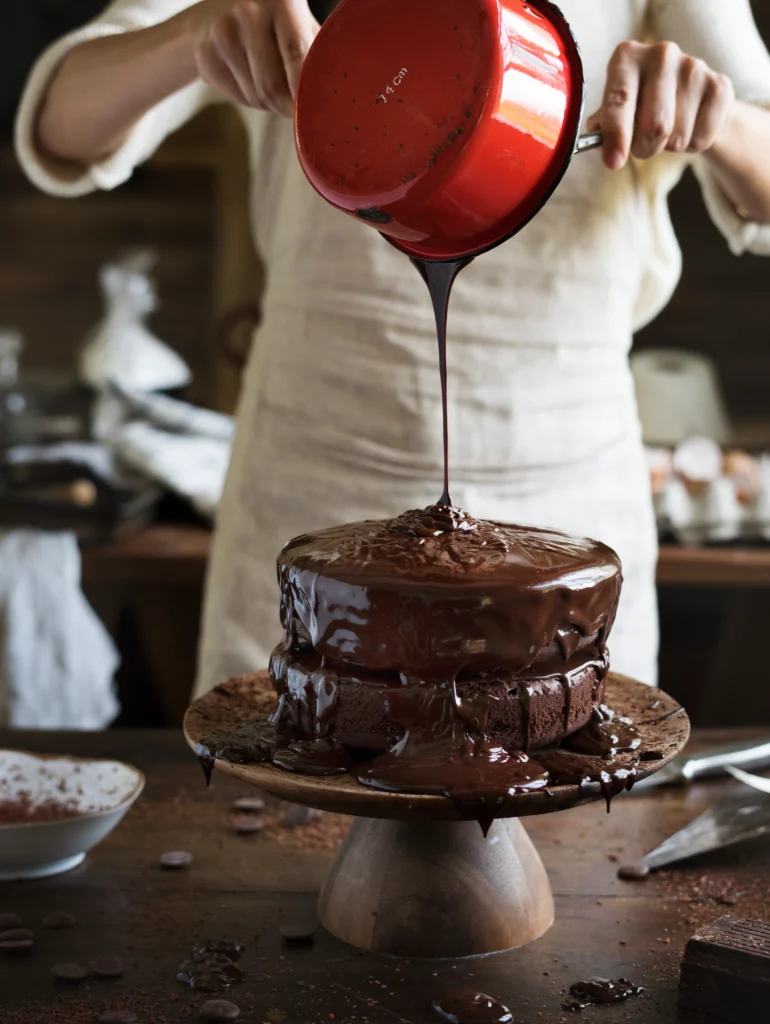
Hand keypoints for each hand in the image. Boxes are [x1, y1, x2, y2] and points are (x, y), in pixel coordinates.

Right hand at [194, 0, 319, 116]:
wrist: (218, 12)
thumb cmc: (275, 25)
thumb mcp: (301, 25)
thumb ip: (319, 53)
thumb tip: (340, 93)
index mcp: (281, 0)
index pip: (296, 54)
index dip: (304, 91)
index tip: (312, 110)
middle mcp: (249, 11)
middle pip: (272, 86)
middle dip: (287, 106)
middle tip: (295, 106)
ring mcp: (222, 32)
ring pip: (256, 96)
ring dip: (269, 103)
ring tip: (270, 82)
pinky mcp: (205, 54)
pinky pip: (238, 98)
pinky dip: (250, 100)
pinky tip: (249, 79)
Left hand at [588, 41, 735, 169]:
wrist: (689, 98)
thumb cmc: (641, 107)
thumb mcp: (617, 111)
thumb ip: (603, 126)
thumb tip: (598, 142)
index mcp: (627, 57)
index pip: (619, 100)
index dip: (616, 135)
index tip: (613, 162)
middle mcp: (661, 54)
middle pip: (654, 126)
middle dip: (644, 149)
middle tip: (642, 146)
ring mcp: (694, 66)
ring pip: (677, 136)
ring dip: (668, 147)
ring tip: (667, 130)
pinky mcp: (719, 85)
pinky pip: (701, 138)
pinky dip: (692, 145)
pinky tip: (689, 127)